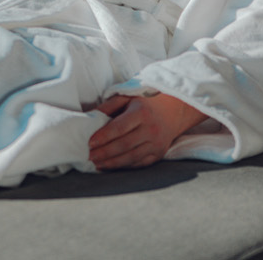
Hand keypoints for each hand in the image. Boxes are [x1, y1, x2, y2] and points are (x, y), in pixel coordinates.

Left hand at [87, 93, 206, 170]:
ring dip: (112, 162)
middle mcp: (151, 129)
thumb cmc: (144, 103)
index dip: (103, 136)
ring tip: (96, 163)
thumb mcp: (127, 97)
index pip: (119, 127)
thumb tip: (89, 117)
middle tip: (89, 156)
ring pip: (131, 157)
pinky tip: (110, 166)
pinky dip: (124, 166)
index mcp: (141, 113)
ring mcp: (157, 143)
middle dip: (104, 152)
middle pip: (124, 145)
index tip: (89, 143)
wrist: (174, 110)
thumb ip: (108, 106)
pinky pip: (139, 163)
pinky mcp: (159, 154)